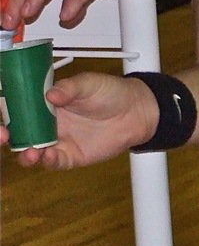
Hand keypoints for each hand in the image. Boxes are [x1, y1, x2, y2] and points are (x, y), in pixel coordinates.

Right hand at [6, 71, 156, 168]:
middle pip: (18, 132)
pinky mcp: (69, 156)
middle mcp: (47, 122)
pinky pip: (52, 161)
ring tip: (30, 152)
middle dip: (5, 135)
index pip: (18, 107)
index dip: (6, 111)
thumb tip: (50, 94)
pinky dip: (46, 161)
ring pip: (30, 150)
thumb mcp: (90, 83)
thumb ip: (69, 88)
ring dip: (24, 153)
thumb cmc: (112, 92)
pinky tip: (47, 156)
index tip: (1, 114)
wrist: (137, 112)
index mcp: (46, 102)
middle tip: (3, 136)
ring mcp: (57, 140)